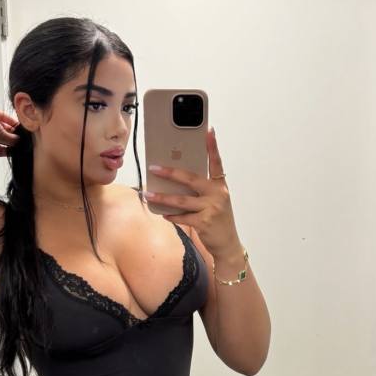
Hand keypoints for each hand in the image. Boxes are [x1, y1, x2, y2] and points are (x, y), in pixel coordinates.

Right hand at [0, 95, 19, 156]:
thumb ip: (10, 140)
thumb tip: (18, 141)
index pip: (0, 151)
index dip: (9, 151)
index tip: (18, 150)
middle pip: (4, 139)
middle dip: (13, 139)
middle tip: (22, 139)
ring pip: (4, 128)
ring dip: (13, 130)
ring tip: (22, 132)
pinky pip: (4, 118)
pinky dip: (11, 120)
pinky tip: (19, 123)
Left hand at [143, 128, 240, 258]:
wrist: (228, 244)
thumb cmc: (218, 220)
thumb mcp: (215, 201)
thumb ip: (201, 191)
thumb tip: (176, 182)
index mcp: (220, 186)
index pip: (216, 163)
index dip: (213, 147)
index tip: (209, 131)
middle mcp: (217, 195)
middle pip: (191, 179)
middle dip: (170, 173)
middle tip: (154, 168)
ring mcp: (211, 209)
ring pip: (181, 200)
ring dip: (162, 197)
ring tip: (148, 194)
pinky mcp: (203, 223)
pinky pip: (182, 217)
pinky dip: (171, 216)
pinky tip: (163, 214)